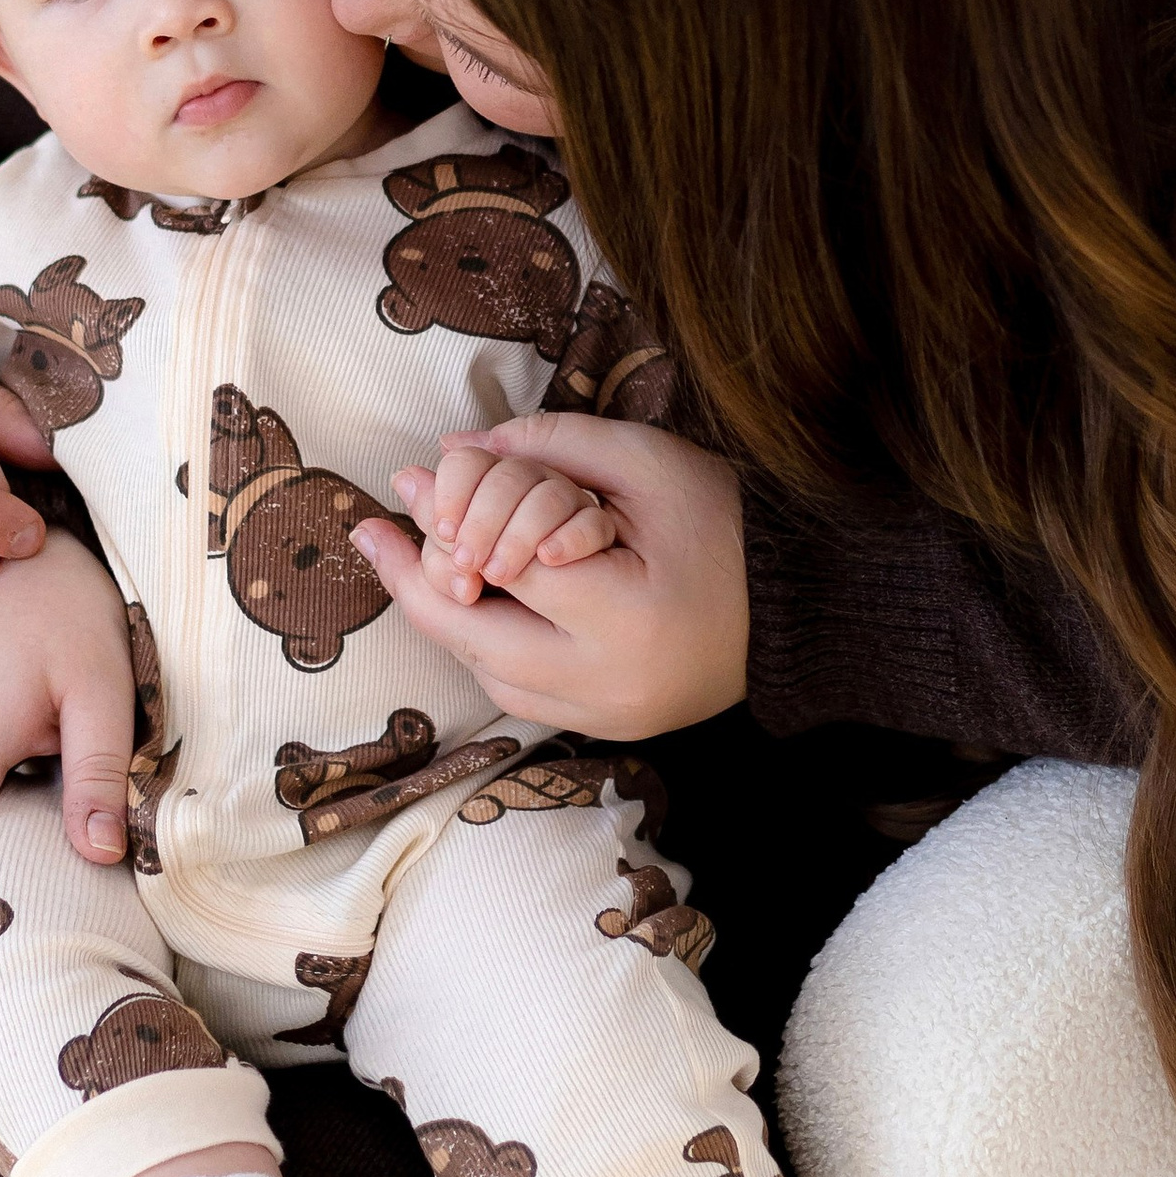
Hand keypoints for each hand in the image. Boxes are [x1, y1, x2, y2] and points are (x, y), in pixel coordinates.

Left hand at [353, 415, 747, 738]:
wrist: (801, 608)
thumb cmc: (730, 524)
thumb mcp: (646, 462)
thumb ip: (547, 449)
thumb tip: (455, 449)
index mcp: (622, 615)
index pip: (504, 565)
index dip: (447, 515)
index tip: (408, 476)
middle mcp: (605, 683)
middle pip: (473, 636)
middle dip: (414, 580)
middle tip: (374, 530)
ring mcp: (604, 717)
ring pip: (485, 674)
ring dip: (444, 617)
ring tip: (408, 561)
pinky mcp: (606, 727)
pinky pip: (519, 692)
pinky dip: (486, 646)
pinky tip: (468, 601)